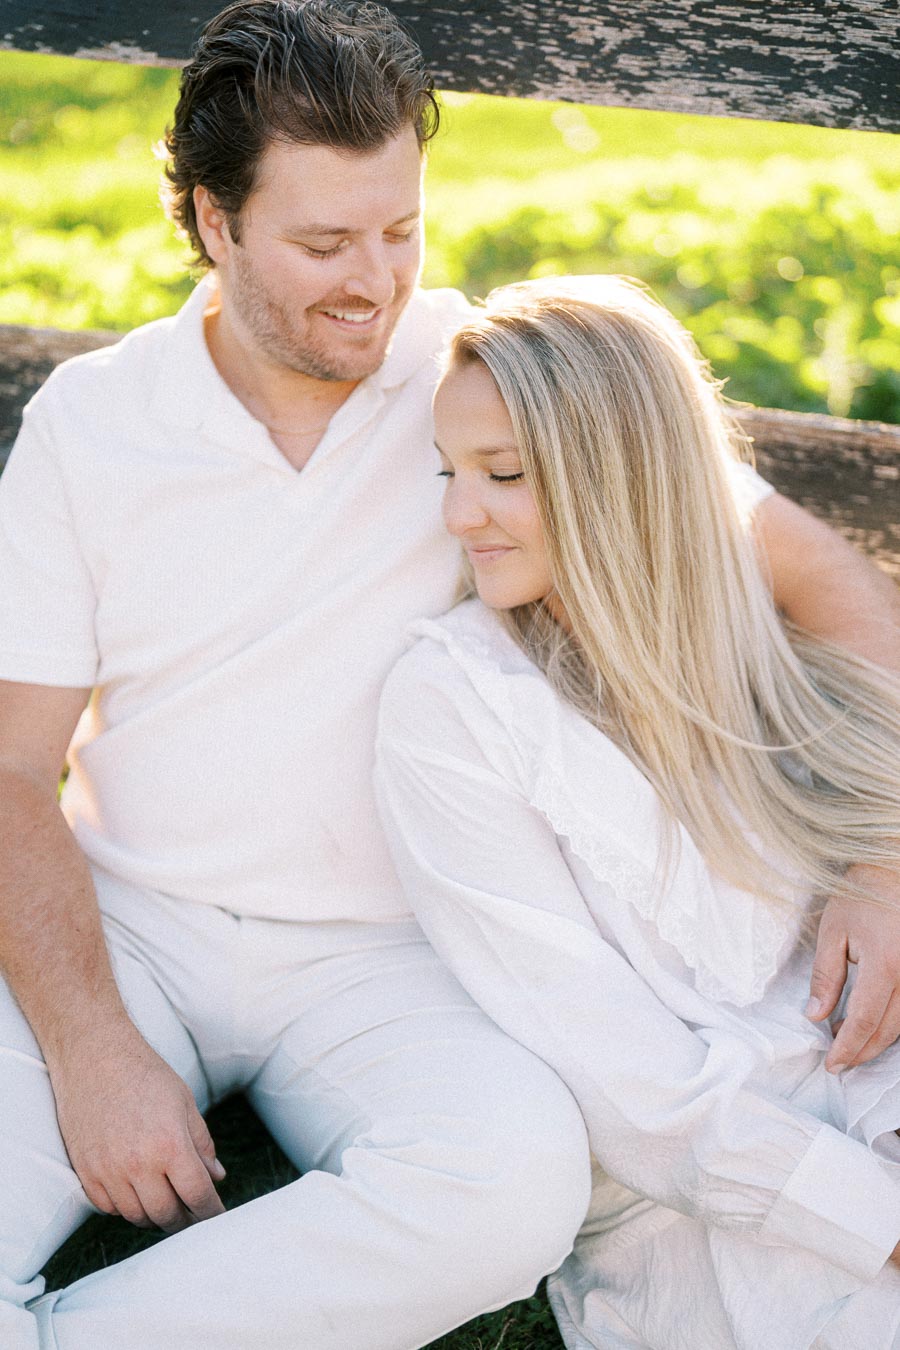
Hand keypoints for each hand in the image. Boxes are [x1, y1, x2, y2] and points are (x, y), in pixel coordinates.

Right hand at [49, 1019, 225, 1232]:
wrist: (95, 1057)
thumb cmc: (145, 1075)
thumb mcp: (185, 1103)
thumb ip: (202, 1144)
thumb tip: (217, 1177)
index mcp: (170, 1145)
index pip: (197, 1195)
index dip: (211, 1212)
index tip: (217, 1216)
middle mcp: (138, 1164)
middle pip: (167, 1215)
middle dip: (184, 1220)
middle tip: (193, 1216)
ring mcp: (108, 1171)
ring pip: (137, 1216)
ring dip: (155, 1216)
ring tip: (167, 1205)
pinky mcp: (86, 1172)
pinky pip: (109, 1208)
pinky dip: (126, 1208)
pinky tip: (137, 1194)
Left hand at [807, 867, 899, 1072]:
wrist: (893, 869)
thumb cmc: (860, 896)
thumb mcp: (833, 931)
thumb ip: (826, 975)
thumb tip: (815, 1015)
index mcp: (885, 963)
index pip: (864, 1019)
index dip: (847, 1047)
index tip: (832, 1064)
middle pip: (887, 1029)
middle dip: (862, 1050)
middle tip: (839, 1061)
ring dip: (876, 1039)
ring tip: (848, 1041)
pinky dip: (891, 1021)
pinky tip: (871, 1022)